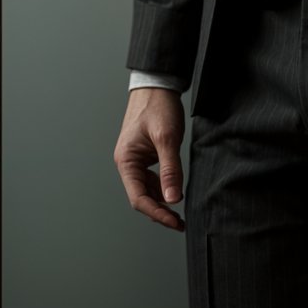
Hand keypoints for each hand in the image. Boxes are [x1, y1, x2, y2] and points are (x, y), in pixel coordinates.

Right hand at [114, 87, 185, 231]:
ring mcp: (136, 160)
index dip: (156, 213)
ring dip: (162, 201)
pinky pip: (152, 178)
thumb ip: (171, 169)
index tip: (175, 222)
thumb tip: (173, 199)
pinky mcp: (146, 155)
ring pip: (147, 189)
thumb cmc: (158, 107)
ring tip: (180, 212)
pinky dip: (163, 187)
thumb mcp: (167, 138)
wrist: (157, 85)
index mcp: (127, 161)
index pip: (138, 198)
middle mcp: (128, 163)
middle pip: (141, 197)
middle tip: (181, 222)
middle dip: (160, 211)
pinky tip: (176, 190)